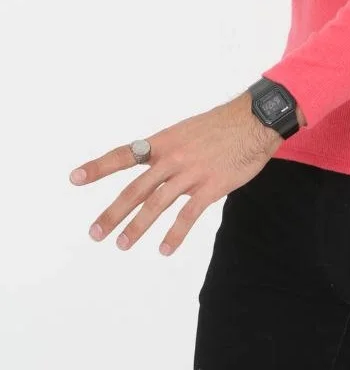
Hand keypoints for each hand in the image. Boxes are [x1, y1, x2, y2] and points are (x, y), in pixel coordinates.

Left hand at [68, 90, 285, 255]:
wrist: (254, 121)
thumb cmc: (222, 126)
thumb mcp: (187, 131)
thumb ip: (168, 152)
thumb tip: (155, 170)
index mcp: (163, 142)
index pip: (124, 155)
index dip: (98, 167)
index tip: (75, 178)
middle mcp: (172, 158)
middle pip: (136, 189)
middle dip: (113, 213)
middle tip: (96, 233)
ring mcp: (191, 173)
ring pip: (157, 204)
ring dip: (137, 227)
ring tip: (123, 244)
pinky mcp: (212, 186)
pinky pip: (188, 214)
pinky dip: (175, 234)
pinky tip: (165, 248)